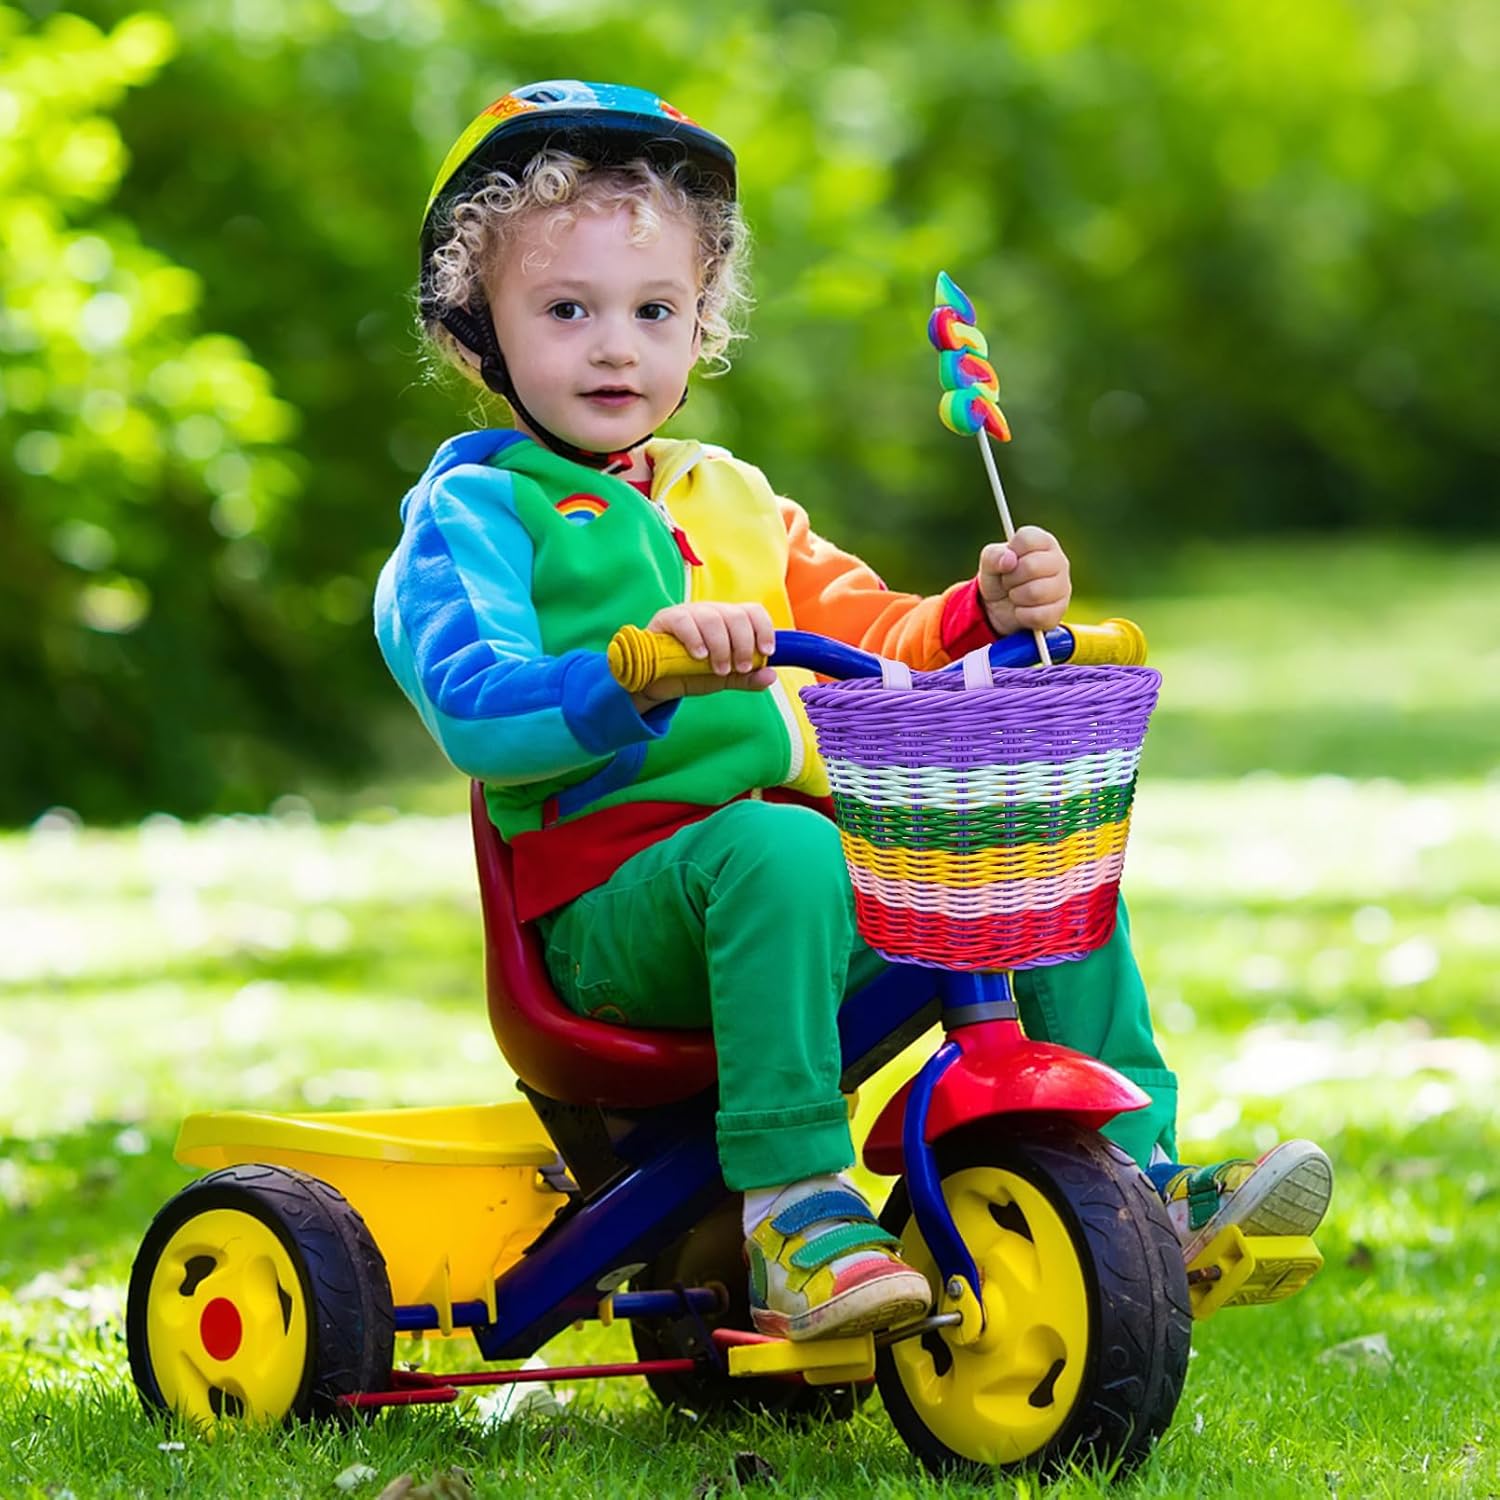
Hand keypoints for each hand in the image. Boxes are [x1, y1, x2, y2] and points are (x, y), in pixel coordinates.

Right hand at [630, 601, 777, 712]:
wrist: (657, 684)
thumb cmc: (691, 674)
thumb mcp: (723, 679)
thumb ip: (746, 678)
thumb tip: (771, 675)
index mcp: (729, 622)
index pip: (753, 612)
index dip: (764, 629)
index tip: (766, 652)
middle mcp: (712, 612)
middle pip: (736, 615)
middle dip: (743, 644)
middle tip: (740, 668)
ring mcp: (689, 613)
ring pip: (713, 618)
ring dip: (721, 647)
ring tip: (719, 669)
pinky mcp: (667, 619)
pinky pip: (685, 621)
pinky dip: (696, 639)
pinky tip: (699, 656)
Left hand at [978, 527, 1070, 635]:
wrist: (1000, 608)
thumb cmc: (999, 577)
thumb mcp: (989, 563)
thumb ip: (994, 556)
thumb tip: (1009, 559)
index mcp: (1043, 541)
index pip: (1027, 539)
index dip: (1010, 552)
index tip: (1007, 561)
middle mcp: (1058, 560)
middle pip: (1031, 566)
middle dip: (1010, 578)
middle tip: (1008, 581)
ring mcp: (1063, 586)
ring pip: (1035, 593)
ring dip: (1016, 597)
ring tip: (1015, 594)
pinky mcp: (1060, 610)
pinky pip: (1037, 615)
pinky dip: (1022, 615)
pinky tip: (1022, 609)